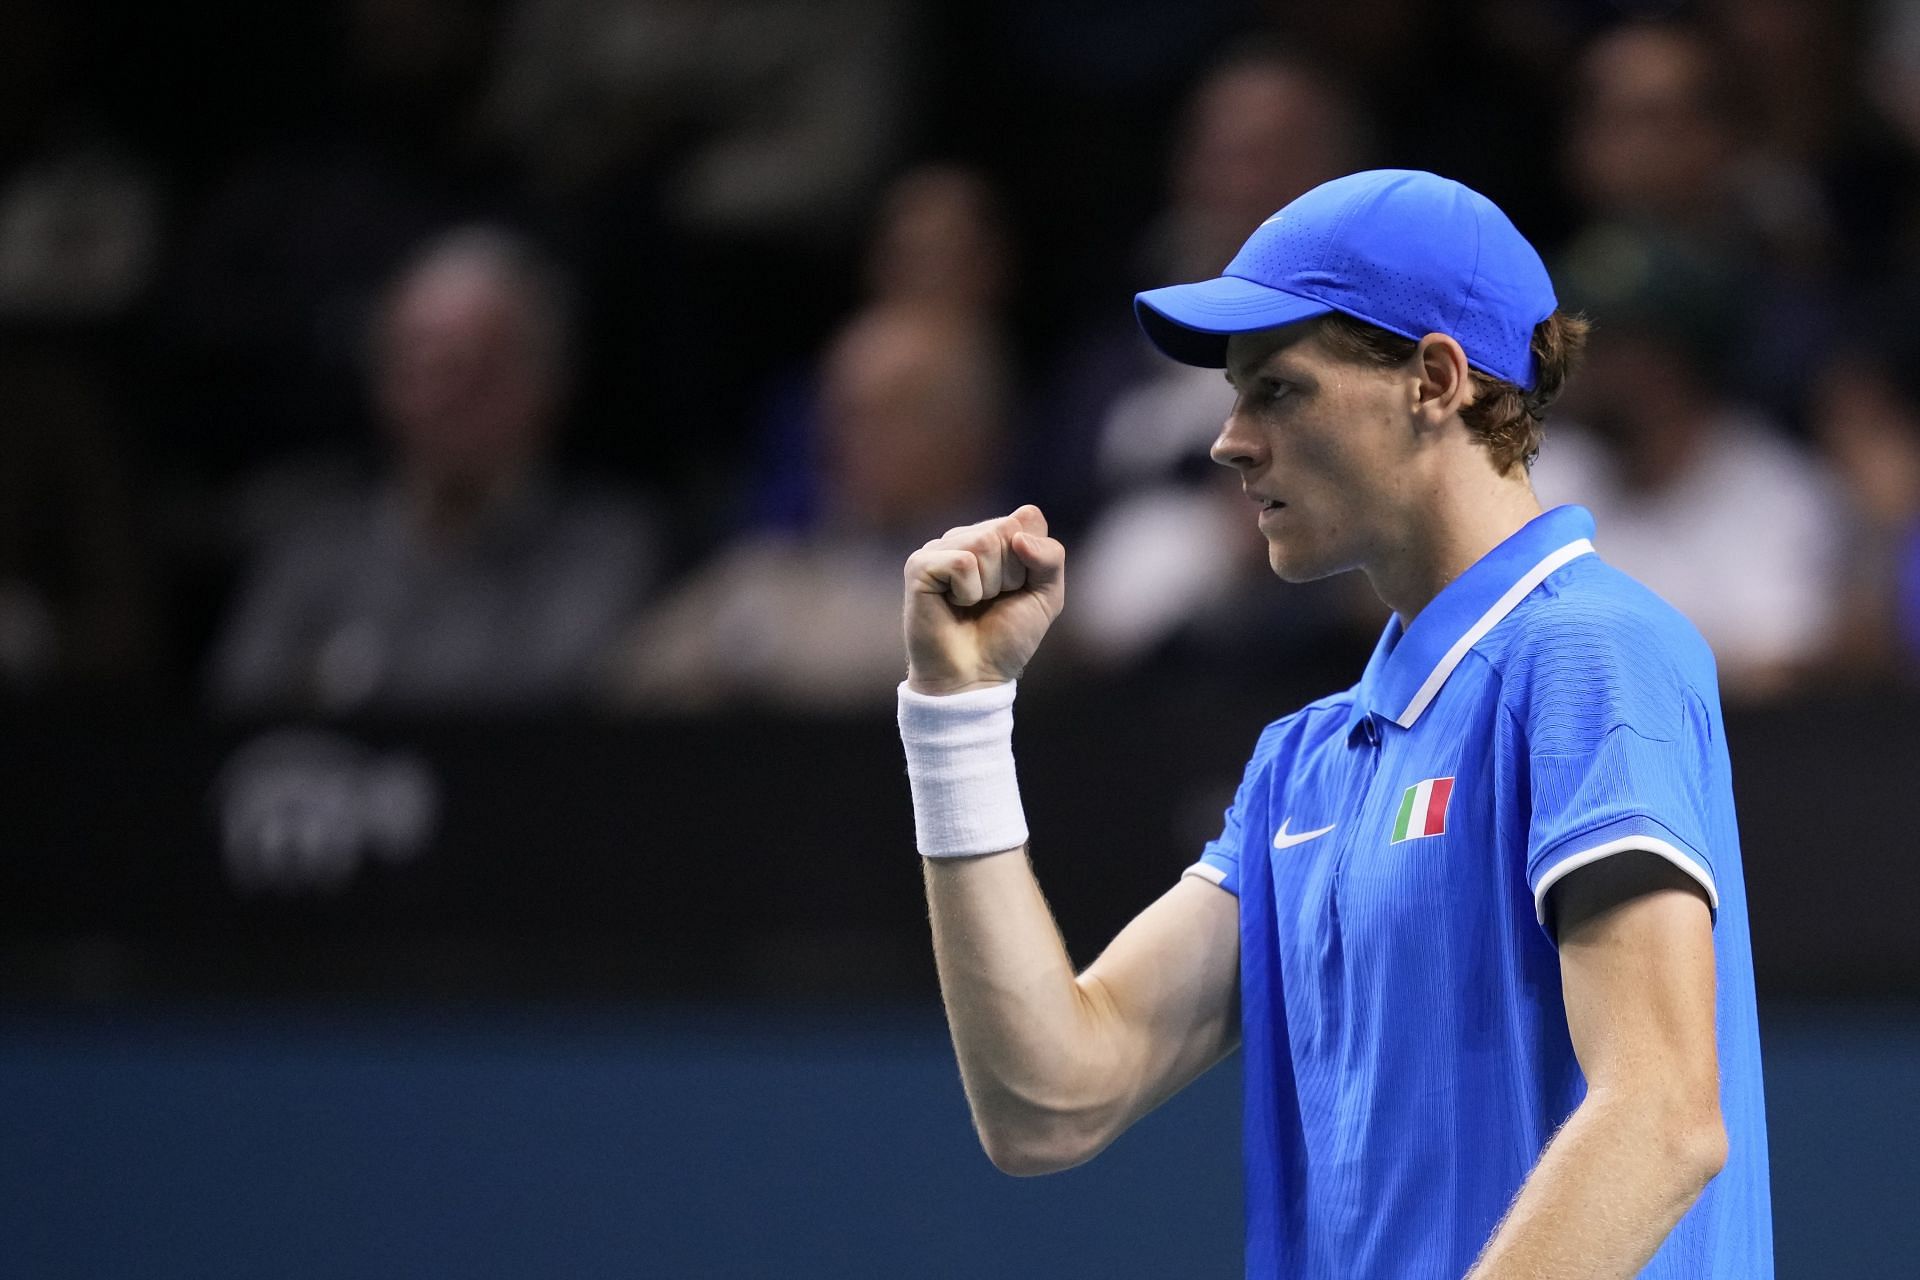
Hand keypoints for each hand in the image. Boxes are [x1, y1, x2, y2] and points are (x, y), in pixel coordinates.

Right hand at [902, 505, 1066, 694]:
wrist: (974, 677)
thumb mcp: (1046, 596)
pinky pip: (962, 562)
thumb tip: (1018, 536)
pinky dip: (968, 591)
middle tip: (993, 601)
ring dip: (990, 585)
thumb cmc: (1006, 638)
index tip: (1017, 589)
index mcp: (995, 536)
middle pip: (1007, 529)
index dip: (1034, 560)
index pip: (1029, 518)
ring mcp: (940, 549)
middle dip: (1012, 575)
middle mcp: (966, 536)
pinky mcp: (920, 565)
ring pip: (984, 543)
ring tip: (973, 604)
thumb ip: (1051, 557)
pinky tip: (954, 604)